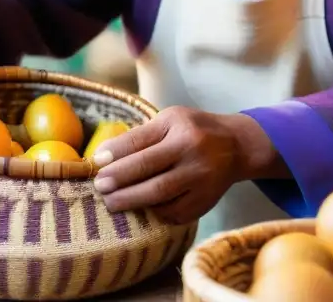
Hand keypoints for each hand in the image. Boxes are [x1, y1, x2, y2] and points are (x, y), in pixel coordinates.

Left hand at [91, 106, 283, 223]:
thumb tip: (104, 157)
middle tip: (99, 187)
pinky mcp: (204, 201)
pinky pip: (173, 211)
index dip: (115, 153)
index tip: (96, 163)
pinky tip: (141, 209)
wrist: (236, 147)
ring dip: (131, 200)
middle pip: (148, 169)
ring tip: (112, 203)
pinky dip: (153, 211)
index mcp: (178, 126)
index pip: (140, 140)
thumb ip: (141, 136)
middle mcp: (191, 151)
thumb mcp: (170, 120)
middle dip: (119, 180)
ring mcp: (200, 178)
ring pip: (159, 194)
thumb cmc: (193, 130)